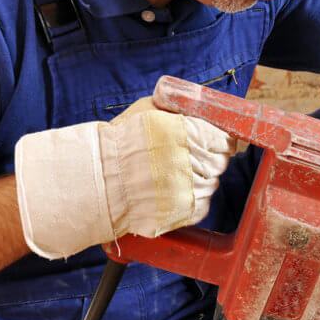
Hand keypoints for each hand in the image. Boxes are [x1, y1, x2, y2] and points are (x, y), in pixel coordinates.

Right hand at [15, 97, 236, 258]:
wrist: (95, 180)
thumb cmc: (120, 141)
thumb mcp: (148, 109)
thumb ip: (178, 107)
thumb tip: (203, 109)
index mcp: (188, 133)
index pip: (224, 140)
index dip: (218, 141)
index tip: (211, 142)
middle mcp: (192, 162)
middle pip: (220, 162)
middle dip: (209, 158)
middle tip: (188, 158)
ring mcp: (190, 190)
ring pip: (211, 183)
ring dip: (198, 178)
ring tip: (173, 174)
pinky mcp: (184, 212)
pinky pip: (202, 204)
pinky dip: (192, 197)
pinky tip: (172, 190)